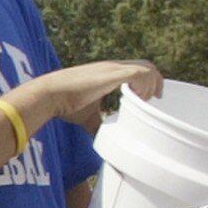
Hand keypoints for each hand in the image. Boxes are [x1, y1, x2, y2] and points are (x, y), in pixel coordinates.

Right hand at [17, 60, 160, 132]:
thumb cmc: (65, 104)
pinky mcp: (112, 74)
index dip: (148, 80)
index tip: (151, 96)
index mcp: (108, 74)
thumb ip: (98, 125)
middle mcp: (113, 68)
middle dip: (156, 81)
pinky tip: (139, 97)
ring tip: (147, 100)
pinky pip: (139, 74)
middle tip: (156, 99)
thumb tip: (103, 142)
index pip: (136, 69)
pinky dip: (145, 84)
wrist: (51, 94)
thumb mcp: (88, 117)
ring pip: (146, 68)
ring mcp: (113, 69)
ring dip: (152, 84)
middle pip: (146, 65)